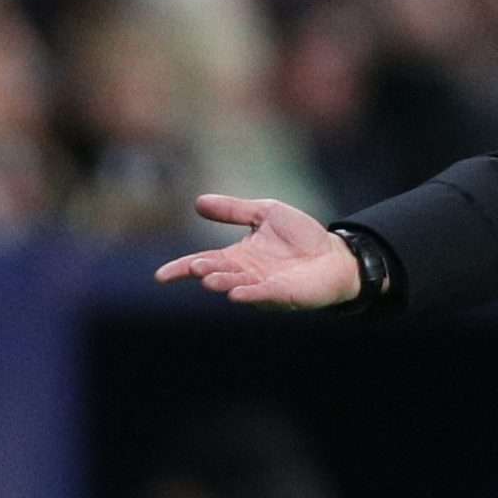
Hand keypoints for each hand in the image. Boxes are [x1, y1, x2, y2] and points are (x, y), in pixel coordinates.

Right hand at [152, 195, 360, 308]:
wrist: (335, 254)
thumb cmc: (300, 236)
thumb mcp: (266, 213)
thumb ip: (234, 210)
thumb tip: (198, 202)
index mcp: (238, 256)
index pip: (203, 262)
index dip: (182, 269)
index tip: (161, 276)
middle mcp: (245, 274)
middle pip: (219, 274)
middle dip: (206, 271)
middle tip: (196, 267)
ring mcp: (264, 287)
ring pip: (238, 286)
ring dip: (224, 284)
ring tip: (210, 280)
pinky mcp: (284, 295)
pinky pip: (265, 296)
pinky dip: (251, 295)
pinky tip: (238, 293)